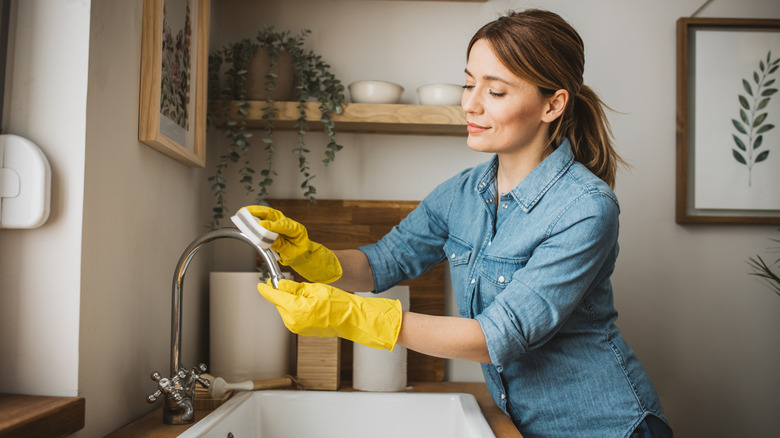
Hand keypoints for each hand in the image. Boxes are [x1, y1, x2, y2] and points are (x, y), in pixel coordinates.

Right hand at [244, 205, 341, 282]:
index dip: (271, 225)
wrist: (305, 255)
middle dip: (259, 211)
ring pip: (269, 214)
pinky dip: (257, 217)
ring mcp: (283, 224)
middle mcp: (289, 224)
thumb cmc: (301, 255)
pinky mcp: (277, 226)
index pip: (283, 225)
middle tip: (246, 211)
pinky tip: (247, 216)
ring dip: (256, 211)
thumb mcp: (292, 254)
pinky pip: (266, 219)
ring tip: (243, 211)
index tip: (260, 225)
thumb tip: (268, 238)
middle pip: (274, 214)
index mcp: (297, 230)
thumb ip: (281, 246)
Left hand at [257, 279, 402, 350]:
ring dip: (291, 301)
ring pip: (286, 309)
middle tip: (298, 286)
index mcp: (295, 310)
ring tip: (310, 296)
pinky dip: (297, 308)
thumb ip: (294, 288)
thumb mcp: (314, 288)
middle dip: (284, 293)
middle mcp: (293, 322)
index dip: (266, 288)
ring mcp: (297, 328)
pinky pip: (293, 316)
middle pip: (279, 303)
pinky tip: (311, 304)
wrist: (351, 319)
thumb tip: (279, 285)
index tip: (261, 284)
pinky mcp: (302, 331)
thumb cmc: (338, 303)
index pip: (274, 296)